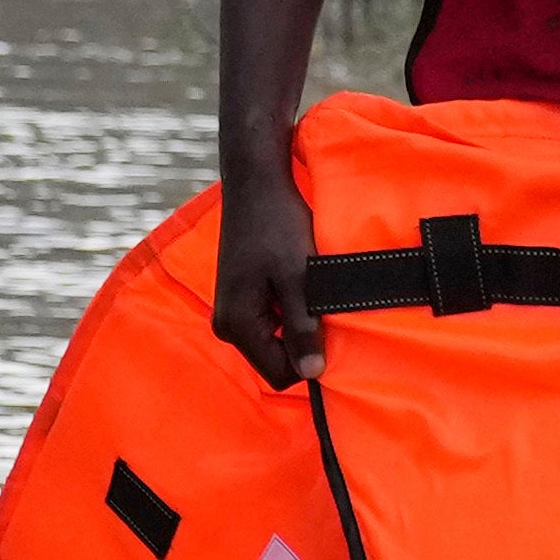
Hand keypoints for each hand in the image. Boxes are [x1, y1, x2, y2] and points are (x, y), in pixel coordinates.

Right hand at [209, 155, 320, 385]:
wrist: (256, 186)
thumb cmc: (278, 226)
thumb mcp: (299, 278)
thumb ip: (303, 327)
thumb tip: (312, 374)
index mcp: (237, 325)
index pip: (280, 374)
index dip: (310, 362)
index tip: (332, 332)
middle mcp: (227, 325)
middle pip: (276, 360)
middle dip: (305, 342)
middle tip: (324, 308)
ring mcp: (232, 312)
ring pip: (276, 341)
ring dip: (300, 325)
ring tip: (312, 292)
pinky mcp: (241, 298)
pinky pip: (272, 322)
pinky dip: (291, 311)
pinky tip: (301, 285)